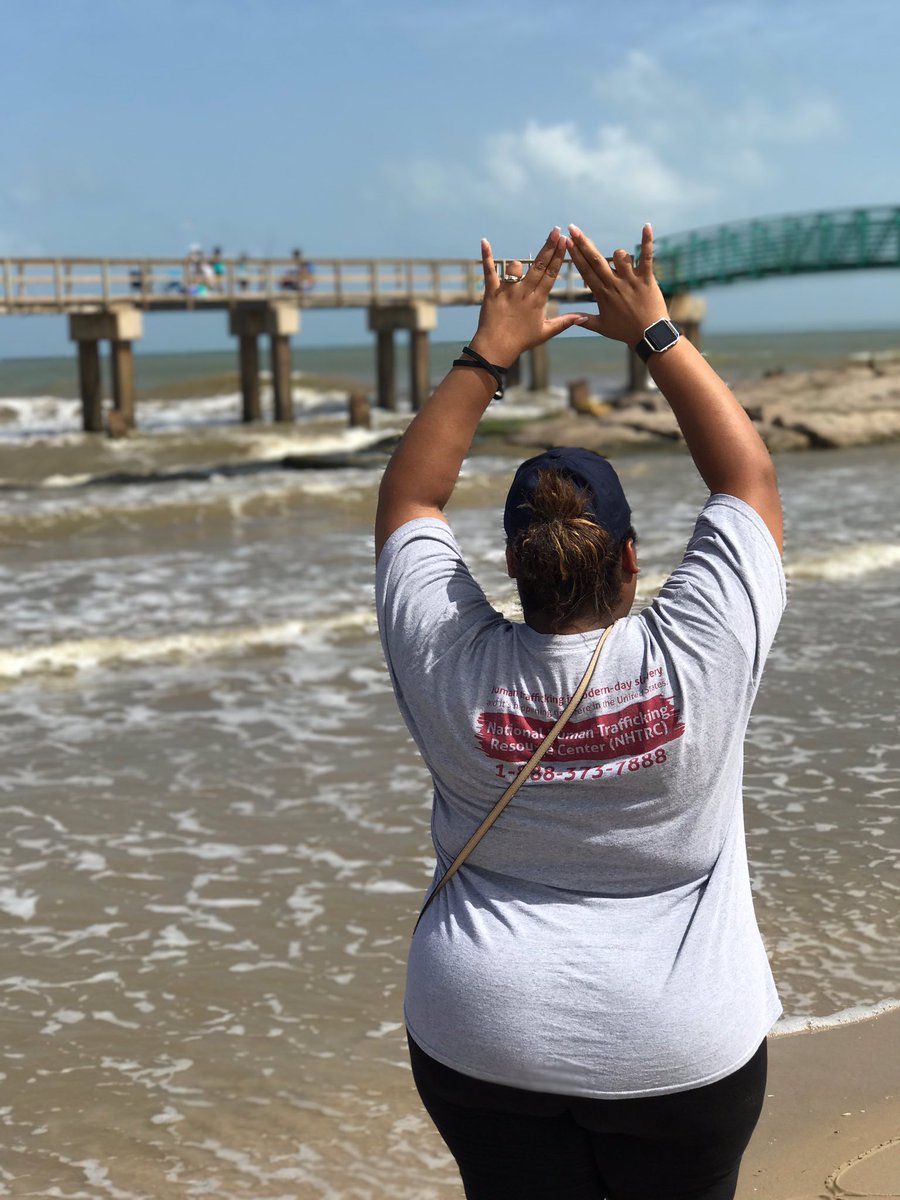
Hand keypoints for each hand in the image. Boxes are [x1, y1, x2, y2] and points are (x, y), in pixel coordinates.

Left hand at [468, 228, 588, 366]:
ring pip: (516, 268)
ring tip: (524, 263)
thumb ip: (565, 322)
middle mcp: (524, 292)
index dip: (559, 256)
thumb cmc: (521, 341)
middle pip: (539, 266)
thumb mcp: (546, 332)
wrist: (496, 348)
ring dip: (520, 264)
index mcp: (538, 300)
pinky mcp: (491, 292)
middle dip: (549, 247)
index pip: (551, 274)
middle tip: (556, 230)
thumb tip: (583, 317)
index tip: (564, 242)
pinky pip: (489, 272)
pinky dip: (486, 257)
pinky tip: (485, 242)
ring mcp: (507, 291)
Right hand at [568, 223, 668, 346]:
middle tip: (573, 228)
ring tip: (619, 259)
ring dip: (618, 254)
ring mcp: (631, 280)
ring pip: (620, 256)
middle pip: (595, 259)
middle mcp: (614, 284)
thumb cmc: (625, 331)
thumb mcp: (601, 327)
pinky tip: (646, 226)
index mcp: (602, 294)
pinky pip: (647, 256)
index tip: (567, 242)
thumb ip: (584, 320)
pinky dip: (647, 241)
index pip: (585, 271)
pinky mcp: (647, 278)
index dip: (575, 255)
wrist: (649, 335)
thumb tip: (569, 317)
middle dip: (583, 242)